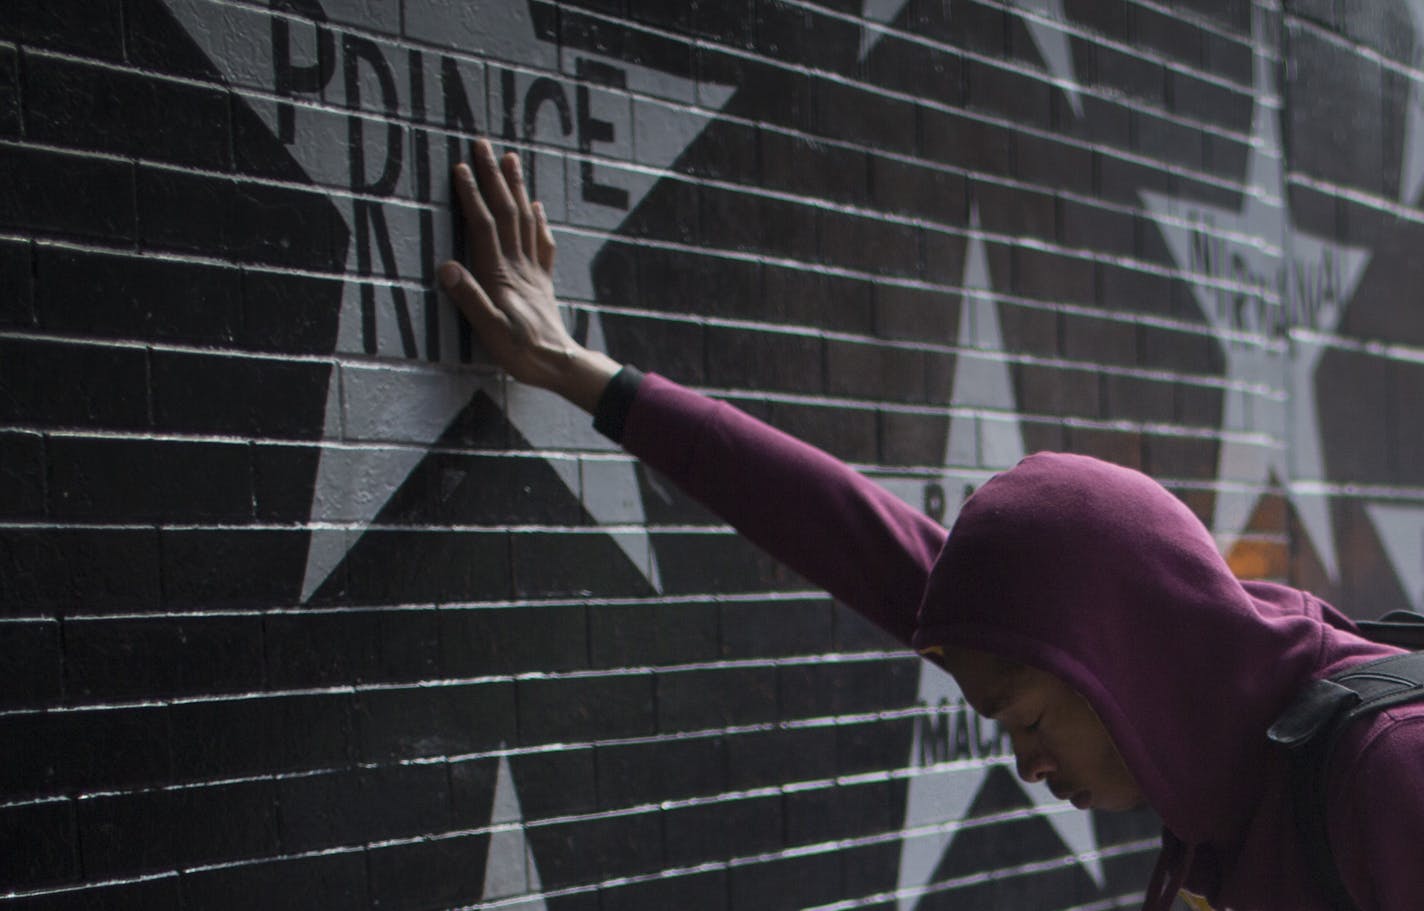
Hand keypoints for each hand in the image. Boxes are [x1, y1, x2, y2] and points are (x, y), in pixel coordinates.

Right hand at [438, 138, 619, 412]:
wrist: (558, 364)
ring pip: (525, 220)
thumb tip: (446, 266)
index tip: (461, 167)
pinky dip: (538, 221)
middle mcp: (519, 266)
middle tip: (484, 145)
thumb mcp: (488, 330)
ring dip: (516, 188)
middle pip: (506, 212)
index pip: (484, 226)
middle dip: (494, 177)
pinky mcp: (543, 282)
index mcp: (501, 275)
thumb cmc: (520, 351)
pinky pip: (542, 243)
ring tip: (511, 159)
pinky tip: (536, 206)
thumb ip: (469, 298)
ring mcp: (533, 272)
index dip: (473, 196)